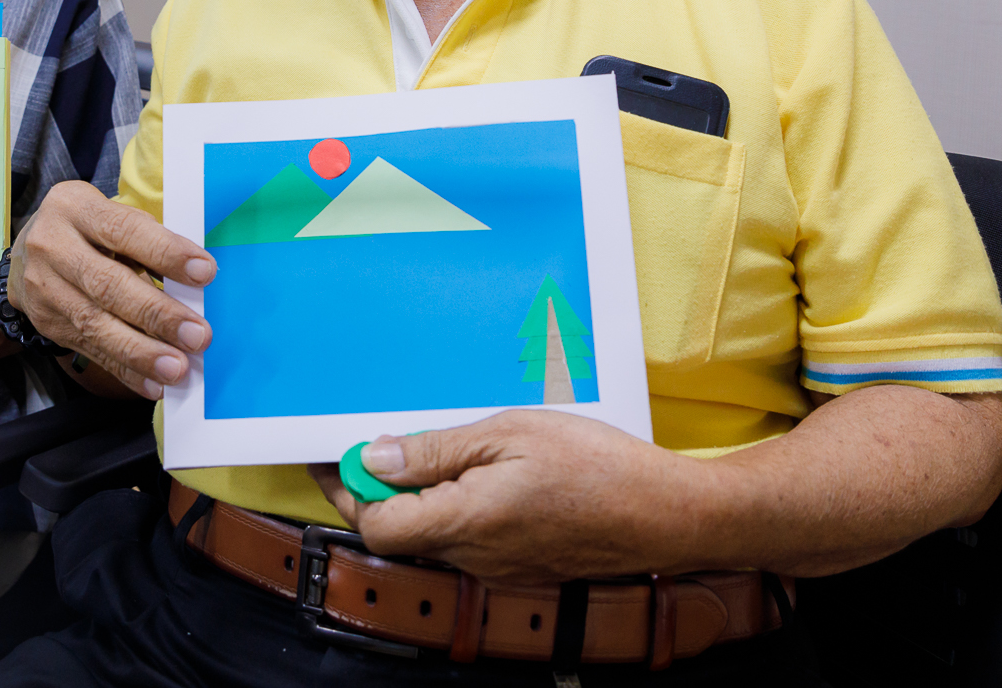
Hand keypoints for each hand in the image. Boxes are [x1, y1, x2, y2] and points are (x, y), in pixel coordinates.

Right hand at [7, 180, 213, 398]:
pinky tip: (153, 383)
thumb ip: (146, 242)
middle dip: (156, 313)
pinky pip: (90, 351)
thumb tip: (196, 281)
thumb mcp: (109, 217)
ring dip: (141, 351)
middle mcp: (52, 245)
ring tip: (177, 367)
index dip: (165, 252)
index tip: (205, 272)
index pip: (124, 230)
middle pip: (107, 284)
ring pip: (95, 324)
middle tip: (197, 335)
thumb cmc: (88, 232)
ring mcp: (45, 288)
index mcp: (74, 207)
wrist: (26, 255)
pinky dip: (125, 370)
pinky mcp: (48, 324)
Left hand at [308, 410, 708, 583]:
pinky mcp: (518, 565)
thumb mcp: (509, 434)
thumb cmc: (597, 467)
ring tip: (415, 447)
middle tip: (360, 445)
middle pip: (398, 532)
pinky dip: (448, 507)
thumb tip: (375, 458)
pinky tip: (464, 471)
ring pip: (430, 535)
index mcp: (464, 521)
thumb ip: (437, 451)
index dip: (346, 488)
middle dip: (370, 491)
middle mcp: (473, 556)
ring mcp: (497, 567)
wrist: (669, 515)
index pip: (376, 522)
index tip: (332, 453)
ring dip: (411, 497)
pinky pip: (464, 540)